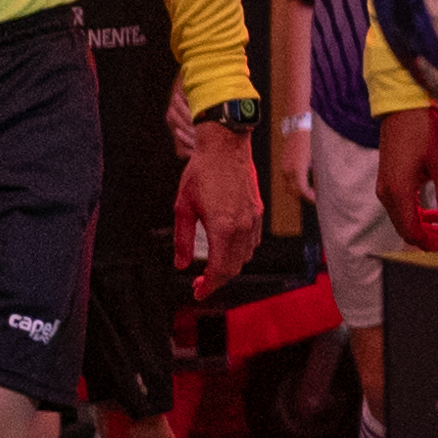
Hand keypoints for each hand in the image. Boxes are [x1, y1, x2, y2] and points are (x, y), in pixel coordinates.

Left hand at [174, 117, 266, 292]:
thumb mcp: (183, 207)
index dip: (208, 286)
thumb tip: (180, 264)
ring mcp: (253, 219)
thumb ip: (181, 239)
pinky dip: (241, 252)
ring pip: (246, 256)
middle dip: (217, 279)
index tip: (197, 292)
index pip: (219, 269)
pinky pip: (252, 242)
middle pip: (234, 267)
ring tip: (213, 267)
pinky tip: (228, 248)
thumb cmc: (202, 171)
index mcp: (222, 227)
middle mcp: (242, 226)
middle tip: (200, 282)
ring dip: (230, 266)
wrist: (226, 146)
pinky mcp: (257, 212)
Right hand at [379, 103, 437, 246]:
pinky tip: (433, 213)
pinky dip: (415, 213)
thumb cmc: (422, 130)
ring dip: (421, 225)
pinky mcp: (387, 178)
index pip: (410, 232)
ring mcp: (384, 185)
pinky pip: (400, 204)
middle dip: (426, 238)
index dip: (428, 244)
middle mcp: (386, 191)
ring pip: (402, 217)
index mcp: (398, 191)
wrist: (403, 106)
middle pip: (404, 228)